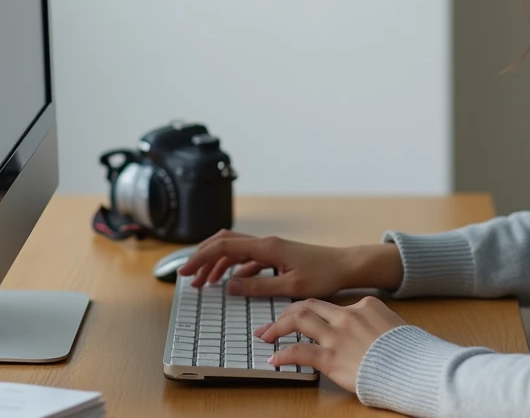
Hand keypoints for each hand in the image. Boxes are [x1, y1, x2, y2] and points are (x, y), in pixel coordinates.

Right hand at [177, 229, 353, 297]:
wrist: (345, 265)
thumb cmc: (324, 275)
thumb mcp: (291, 287)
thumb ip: (259, 286)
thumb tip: (230, 286)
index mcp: (267, 247)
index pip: (224, 246)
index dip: (201, 258)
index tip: (184, 272)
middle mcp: (266, 243)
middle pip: (224, 242)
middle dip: (203, 257)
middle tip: (187, 276)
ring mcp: (271, 248)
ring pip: (234, 250)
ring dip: (216, 264)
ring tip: (202, 283)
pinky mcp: (276, 255)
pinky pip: (247, 258)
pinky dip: (233, 268)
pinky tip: (229, 283)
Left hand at [257, 296, 406, 391]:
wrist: (414, 366)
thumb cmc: (410, 350)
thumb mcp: (395, 326)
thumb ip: (377, 324)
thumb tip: (372, 331)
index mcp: (365, 305)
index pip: (332, 305)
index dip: (315, 313)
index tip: (305, 320)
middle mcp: (348, 315)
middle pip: (309, 305)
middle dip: (287, 312)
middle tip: (273, 322)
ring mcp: (338, 335)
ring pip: (298, 320)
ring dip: (277, 326)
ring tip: (265, 335)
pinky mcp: (331, 358)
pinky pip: (298, 352)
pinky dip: (282, 354)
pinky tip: (274, 359)